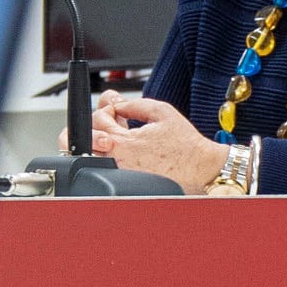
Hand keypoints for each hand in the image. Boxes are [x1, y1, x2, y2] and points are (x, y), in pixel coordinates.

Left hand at [91, 95, 228, 192]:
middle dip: (95, 128)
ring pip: (94, 156)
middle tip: (111, 125)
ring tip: (118, 137)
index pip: (97, 120)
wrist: (199, 168)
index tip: (118, 111)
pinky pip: (107, 168)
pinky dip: (111, 157)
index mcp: (123, 143)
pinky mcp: (126, 184)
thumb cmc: (185, 145)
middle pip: (86, 141)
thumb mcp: (161, 111)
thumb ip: (134, 104)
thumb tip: (118, 103)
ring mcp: (120, 175)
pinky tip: (126, 151)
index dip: (107, 110)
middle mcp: (117, 162)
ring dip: (101, 142)